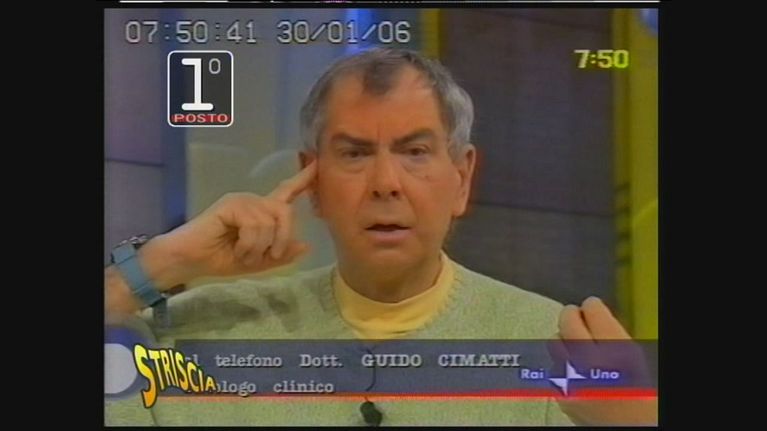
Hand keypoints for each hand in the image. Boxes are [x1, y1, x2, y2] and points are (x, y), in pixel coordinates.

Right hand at [141, 160, 317, 289]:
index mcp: (262, 212)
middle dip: (281, 238)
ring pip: (270, 222)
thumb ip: (280, 255)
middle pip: (285, 211)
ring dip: (260, 247)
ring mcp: (242, 200)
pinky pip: (254, 224)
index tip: (318, 165)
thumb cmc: (220, 259)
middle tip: (267, 256)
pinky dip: (249, 244)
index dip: (303, 180)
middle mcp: (255, 201)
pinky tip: (236, 249)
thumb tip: (305, 246)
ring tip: (244, 254)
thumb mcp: (258, 262)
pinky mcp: (231, 204)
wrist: (190, 260)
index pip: (287, 192)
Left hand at [555, 297, 657, 425]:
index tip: (593, 305)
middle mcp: (591, 364)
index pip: (592, 310)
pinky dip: (561, 366)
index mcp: (617, 351)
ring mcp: (572, 381)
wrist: (635, 430)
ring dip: (563, 339)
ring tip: (573, 341)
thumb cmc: (645, 404)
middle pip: (567, 322)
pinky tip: (573, 369)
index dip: (593, 306)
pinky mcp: (562, 397)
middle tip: (577, 314)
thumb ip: (618, 341)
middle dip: (572, 315)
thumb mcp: (639, 364)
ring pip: (554, 344)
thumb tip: (598, 323)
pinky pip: (554, 370)